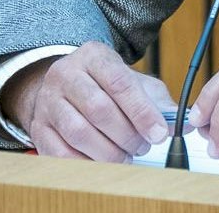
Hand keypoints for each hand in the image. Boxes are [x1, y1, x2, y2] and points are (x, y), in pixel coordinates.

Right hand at [1, 41, 173, 162]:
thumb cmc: (105, 86)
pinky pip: (62, 153)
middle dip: (127, 135)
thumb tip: (180, 122)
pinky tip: (103, 161)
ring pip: (79, 133)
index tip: (159, 133)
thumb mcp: (133, 82)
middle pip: (99, 109)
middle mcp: (66, 74)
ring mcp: (48, 101)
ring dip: (109, 152)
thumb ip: (158, 101)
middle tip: (143, 146)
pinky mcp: (38, 128)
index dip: (142, 111)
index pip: (119, 82)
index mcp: (93, 56)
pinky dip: (87, 163)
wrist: (66, 87)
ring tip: (126, 154)